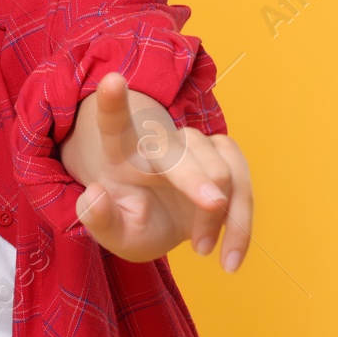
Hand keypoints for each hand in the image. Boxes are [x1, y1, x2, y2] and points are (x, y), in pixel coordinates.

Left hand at [61, 71, 252, 270]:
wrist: (162, 221)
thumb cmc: (132, 221)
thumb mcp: (113, 232)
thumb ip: (97, 219)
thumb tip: (94, 195)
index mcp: (121, 151)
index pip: (113, 122)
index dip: (112, 103)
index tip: (111, 81)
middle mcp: (160, 141)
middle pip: (180, 153)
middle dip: (197, 176)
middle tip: (212, 204)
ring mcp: (194, 146)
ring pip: (219, 168)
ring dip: (218, 215)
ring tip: (203, 250)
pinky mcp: (223, 156)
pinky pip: (243, 181)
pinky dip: (241, 220)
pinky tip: (230, 255)